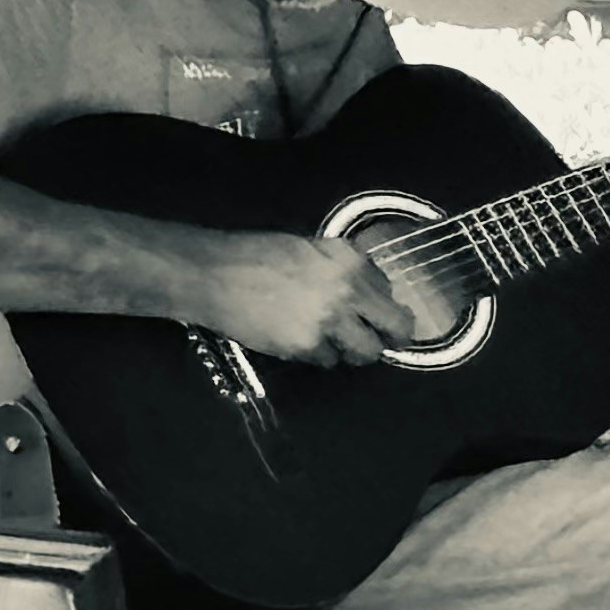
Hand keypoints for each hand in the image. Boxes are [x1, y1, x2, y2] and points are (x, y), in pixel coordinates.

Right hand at [199, 232, 411, 368]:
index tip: (380, 315)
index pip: (391, 292)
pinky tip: (302, 339)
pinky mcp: (307, 346)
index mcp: (350, 261)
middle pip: (395, 327)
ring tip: (336, 342)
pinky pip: (330, 361)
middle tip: (380, 341)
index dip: (385, 307)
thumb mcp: (311, 248)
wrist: (214, 275)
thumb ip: (344, 267)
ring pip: (366, 353)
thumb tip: (370, 289)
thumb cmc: (257, 256)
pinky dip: (321, 355)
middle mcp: (348, 291)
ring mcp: (329, 322)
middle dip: (390, 337)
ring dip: (355, 351)